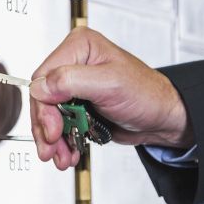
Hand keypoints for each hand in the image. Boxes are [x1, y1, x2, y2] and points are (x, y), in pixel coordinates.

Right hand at [29, 27, 191, 169]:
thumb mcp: (110, 84)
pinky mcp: (77, 104)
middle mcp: (74, 63)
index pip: (44, 77)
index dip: (43, 107)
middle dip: (47, 127)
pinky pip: (59, 124)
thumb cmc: (148, 94)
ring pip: (48, 114)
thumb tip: (40, 87)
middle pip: (43, 98)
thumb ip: (71, 81)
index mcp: (79, 47)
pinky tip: (69, 152)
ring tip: (63, 156)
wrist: (163, 118)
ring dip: (53, 140)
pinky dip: (62, 141)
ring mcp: (74, 85)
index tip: (52, 130)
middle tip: (53, 147)